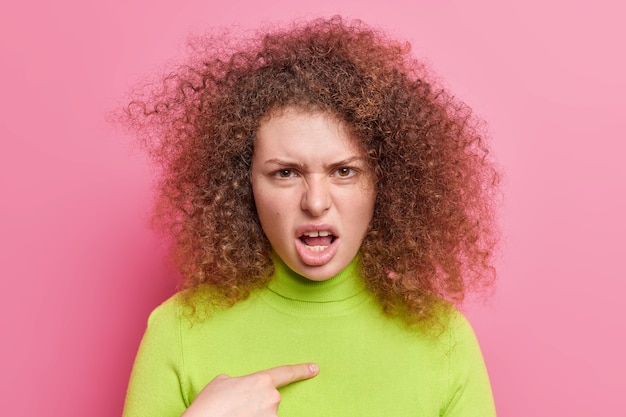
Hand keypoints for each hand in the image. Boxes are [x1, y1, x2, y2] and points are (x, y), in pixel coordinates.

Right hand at [181, 363, 318, 416]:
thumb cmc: (209, 404)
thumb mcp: (222, 382)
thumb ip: (241, 381)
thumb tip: (242, 387)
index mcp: (261, 381)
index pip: (286, 373)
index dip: (302, 370)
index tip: (315, 369)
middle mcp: (272, 398)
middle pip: (270, 399)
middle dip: (256, 403)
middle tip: (235, 408)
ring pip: (266, 414)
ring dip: (253, 414)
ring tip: (234, 415)